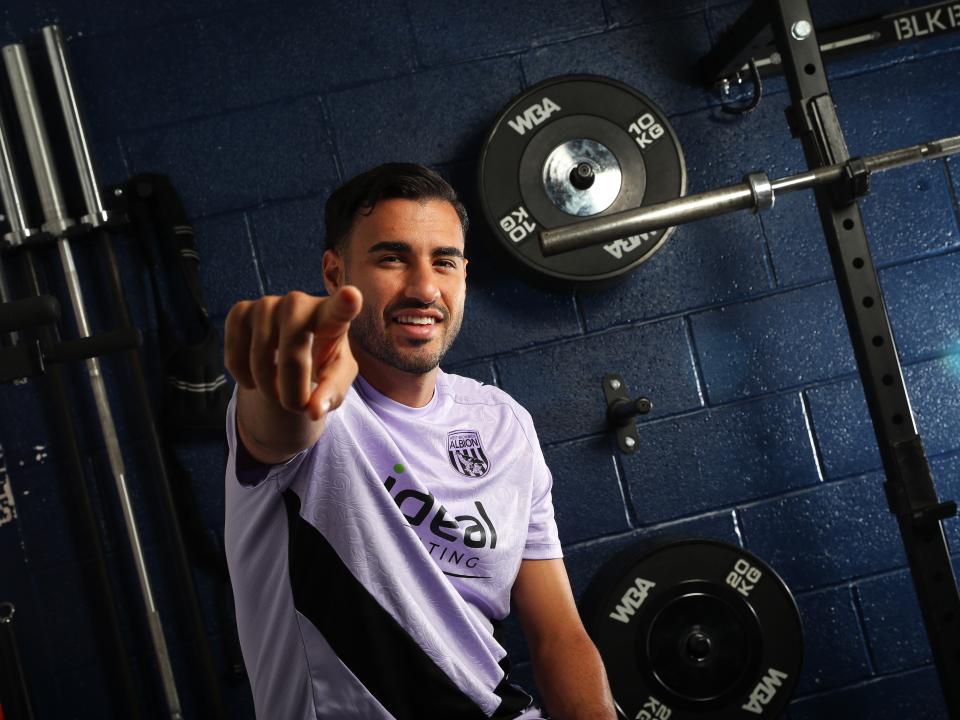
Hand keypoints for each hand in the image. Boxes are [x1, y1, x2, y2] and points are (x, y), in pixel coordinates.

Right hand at [224, 287, 362, 420]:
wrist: (290, 351)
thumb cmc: (322, 362)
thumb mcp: (336, 379)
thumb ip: (331, 393)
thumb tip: (313, 411)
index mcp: (332, 317)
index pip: (340, 309)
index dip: (345, 304)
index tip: (351, 296)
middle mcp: (299, 302)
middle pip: (293, 355)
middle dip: (292, 391)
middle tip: (296, 406)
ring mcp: (266, 304)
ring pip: (259, 359)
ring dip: (268, 389)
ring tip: (279, 389)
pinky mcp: (240, 312)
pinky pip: (234, 357)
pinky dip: (244, 378)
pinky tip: (257, 374)